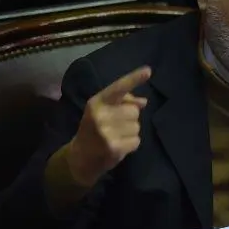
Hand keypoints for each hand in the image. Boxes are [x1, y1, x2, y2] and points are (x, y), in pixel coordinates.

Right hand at [67, 66, 150, 186]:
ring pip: (137, 126)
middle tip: (116, 126)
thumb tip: (144, 102)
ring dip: (130, 132)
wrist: (80, 158)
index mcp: (97, 102)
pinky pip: (136, 140)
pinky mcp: (114, 148)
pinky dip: (131, 144)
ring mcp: (107, 132)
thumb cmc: (94, 129)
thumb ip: (123, 102)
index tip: (148, 71)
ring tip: (116, 136)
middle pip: (134, 110)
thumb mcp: (103, 111)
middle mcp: (100, 115)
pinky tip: (119, 145)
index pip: (118, 87)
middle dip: (130, 118)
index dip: (134, 78)